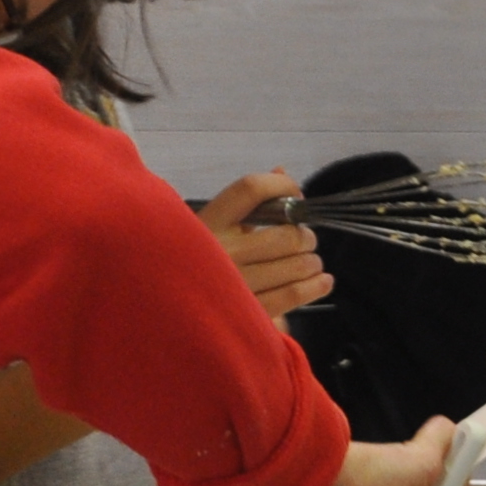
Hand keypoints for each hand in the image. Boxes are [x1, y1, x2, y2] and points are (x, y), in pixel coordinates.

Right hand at [197, 171, 332, 317]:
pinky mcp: (249, 312)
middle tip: (305, 241)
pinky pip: (294, 294)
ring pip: (296, 265)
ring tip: (310, 263)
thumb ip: (246, 202)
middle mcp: (222, 251)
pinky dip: (316, 285)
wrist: (163, 313)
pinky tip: (322, 281)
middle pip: (286, 234)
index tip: (297, 196)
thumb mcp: (210, 227)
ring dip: (312, 262)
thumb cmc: (191, 263)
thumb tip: (282, 172)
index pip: (251, 190)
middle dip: (305, 236)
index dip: (282, 187)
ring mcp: (236, 284)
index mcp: (208, 223)